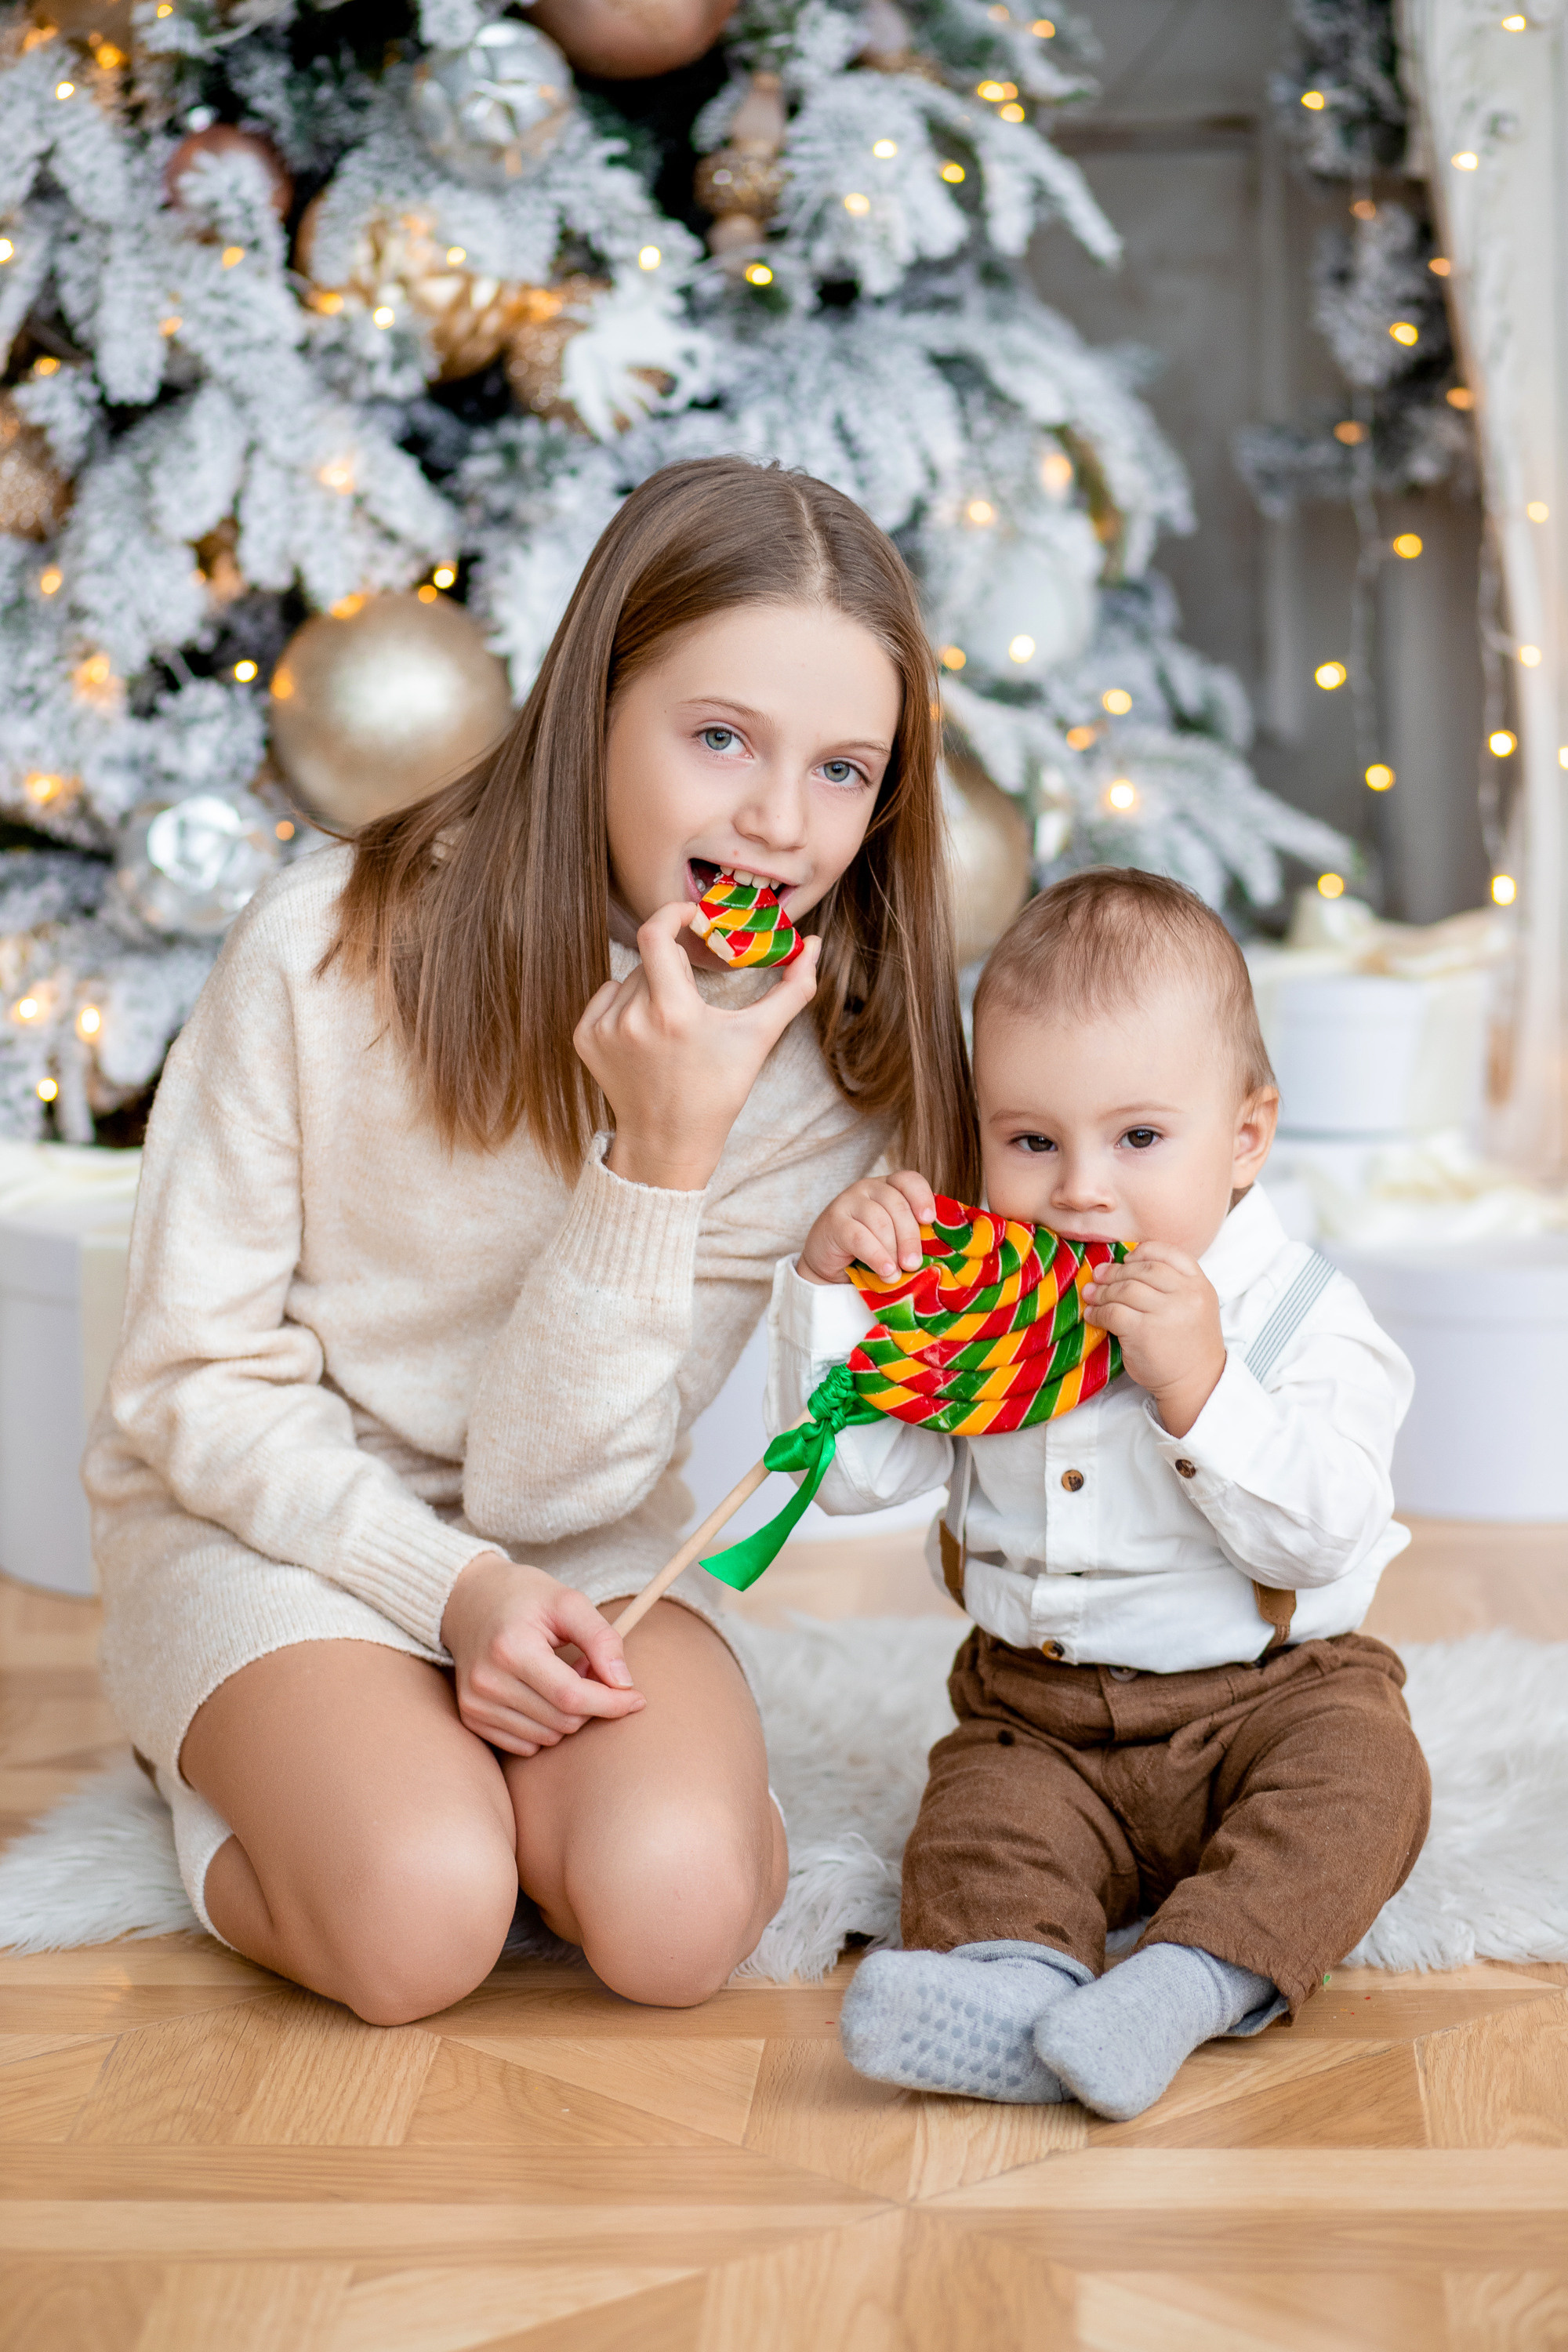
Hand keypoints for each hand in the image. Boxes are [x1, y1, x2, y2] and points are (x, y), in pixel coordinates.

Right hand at [441, 1553, 644, 1757]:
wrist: (470, 1599)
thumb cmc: (525, 1597)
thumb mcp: (568, 1601)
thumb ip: (602, 1639)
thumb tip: (624, 1683)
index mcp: (511, 1649)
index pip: (571, 1696)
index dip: (611, 1703)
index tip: (637, 1698)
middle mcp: (487, 1682)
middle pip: (563, 1721)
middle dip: (590, 1702)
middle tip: (587, 1668)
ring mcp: (475, 1704)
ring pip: (547, 1738)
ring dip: (567, 1715)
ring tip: (560, 1676)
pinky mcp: (472, 1717)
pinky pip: (525, 1746)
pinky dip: (544, 1727)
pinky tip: (541, 1693)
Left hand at [574, 902, 821, 1191]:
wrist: (668, 1141)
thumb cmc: (718, 1090)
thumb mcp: (758, 1038)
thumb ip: (794, 989)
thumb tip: (816, 944)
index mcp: (674, 1013)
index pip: (656, 933)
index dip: (673, 914)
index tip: (690, 917)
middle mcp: (632, 1018)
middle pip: (653, 960)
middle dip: (675, 966)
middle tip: (693, 991)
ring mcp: (604, 1030)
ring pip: (630, 979)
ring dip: (652, 987)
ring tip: (672, 1027)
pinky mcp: (586, 1039)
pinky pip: (607, 997)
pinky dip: (626, 1004)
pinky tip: (645, 1035)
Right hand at [799, 1169, 935, 1285]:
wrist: (829, 1262)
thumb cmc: (869, 1249)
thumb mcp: (894, 1237)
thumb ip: (912, 1235)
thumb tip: (940, 1251)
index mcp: (889, 1187)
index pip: (908, 1180)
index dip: (922, 1197)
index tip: (929, 1220)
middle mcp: (869, 1188)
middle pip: (897, 1205)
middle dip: (910, 1237)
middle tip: (914, 1264)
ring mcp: (849, 1201)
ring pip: (879, 1221)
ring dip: (892, 1250)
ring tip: (896, 1274)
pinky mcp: (834, 1221)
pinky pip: (860, 1237)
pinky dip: (876, 1256)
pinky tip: (885, 1270)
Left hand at [1081, 1243, 1225, 1438]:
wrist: (1196, 1383)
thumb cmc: (1189, 1345)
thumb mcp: (1194, 1306)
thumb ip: (1172, 1285)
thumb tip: (1126, 1264)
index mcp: (1200, 1285)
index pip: (1168, 1253)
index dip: (1142, 1252)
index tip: (1127, 1259)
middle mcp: (1186, 1295)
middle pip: (1141, 1270)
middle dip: (1115, 1272)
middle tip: (1098, 1276)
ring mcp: (1166, 1313)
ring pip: (1124, 1289)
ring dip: (1102, 1291)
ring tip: (1091, 1295)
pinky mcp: (1143, 1332)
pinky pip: (1113, 1312)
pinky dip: (1098, 1312)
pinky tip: (1093, 1315)